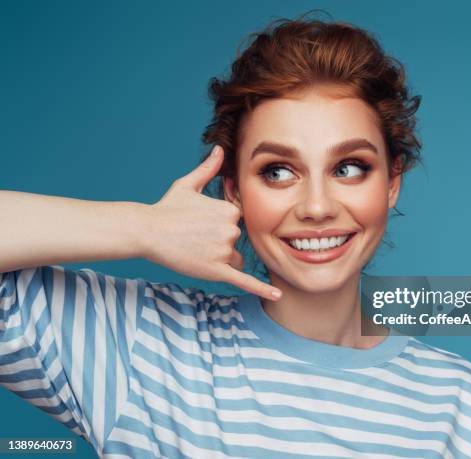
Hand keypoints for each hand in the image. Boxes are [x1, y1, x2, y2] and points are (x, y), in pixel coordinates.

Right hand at [142, 146, 281, 300]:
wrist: (147, 231)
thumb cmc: (167, 208)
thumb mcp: (188, 185)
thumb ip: (208, 169)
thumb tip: (219, 149)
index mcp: (229, 210)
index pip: (237, 222)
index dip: (219, 225)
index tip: (201, 223)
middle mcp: (230, 229)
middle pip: (236, 241)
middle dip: (220, 242)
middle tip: (194, 237)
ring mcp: (224, 250)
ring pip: (234, 260)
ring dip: (221, 259)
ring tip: (195, 250)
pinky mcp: (216, 270)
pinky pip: (244, 280)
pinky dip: (262, 288)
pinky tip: (278, 295)